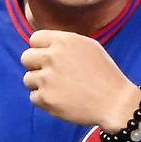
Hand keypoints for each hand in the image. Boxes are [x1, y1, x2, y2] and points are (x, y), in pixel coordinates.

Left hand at [21, 30, 140, 129]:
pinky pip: (33, 97)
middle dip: (35, 66)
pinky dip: (45, 100)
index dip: (41, 49)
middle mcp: (52, 57)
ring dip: (40, 84)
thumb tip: (42, 45)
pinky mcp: (46, 99)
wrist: (114, 102)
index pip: (34, 39)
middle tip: (51, 75)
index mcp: (63, 41)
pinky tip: (62, 100)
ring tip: (60, 89)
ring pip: (28, 79)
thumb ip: (64, 43)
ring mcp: (47, 79)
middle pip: (26, 58)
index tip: (50, 59)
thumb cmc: (104, 74)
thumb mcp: (88, 46)